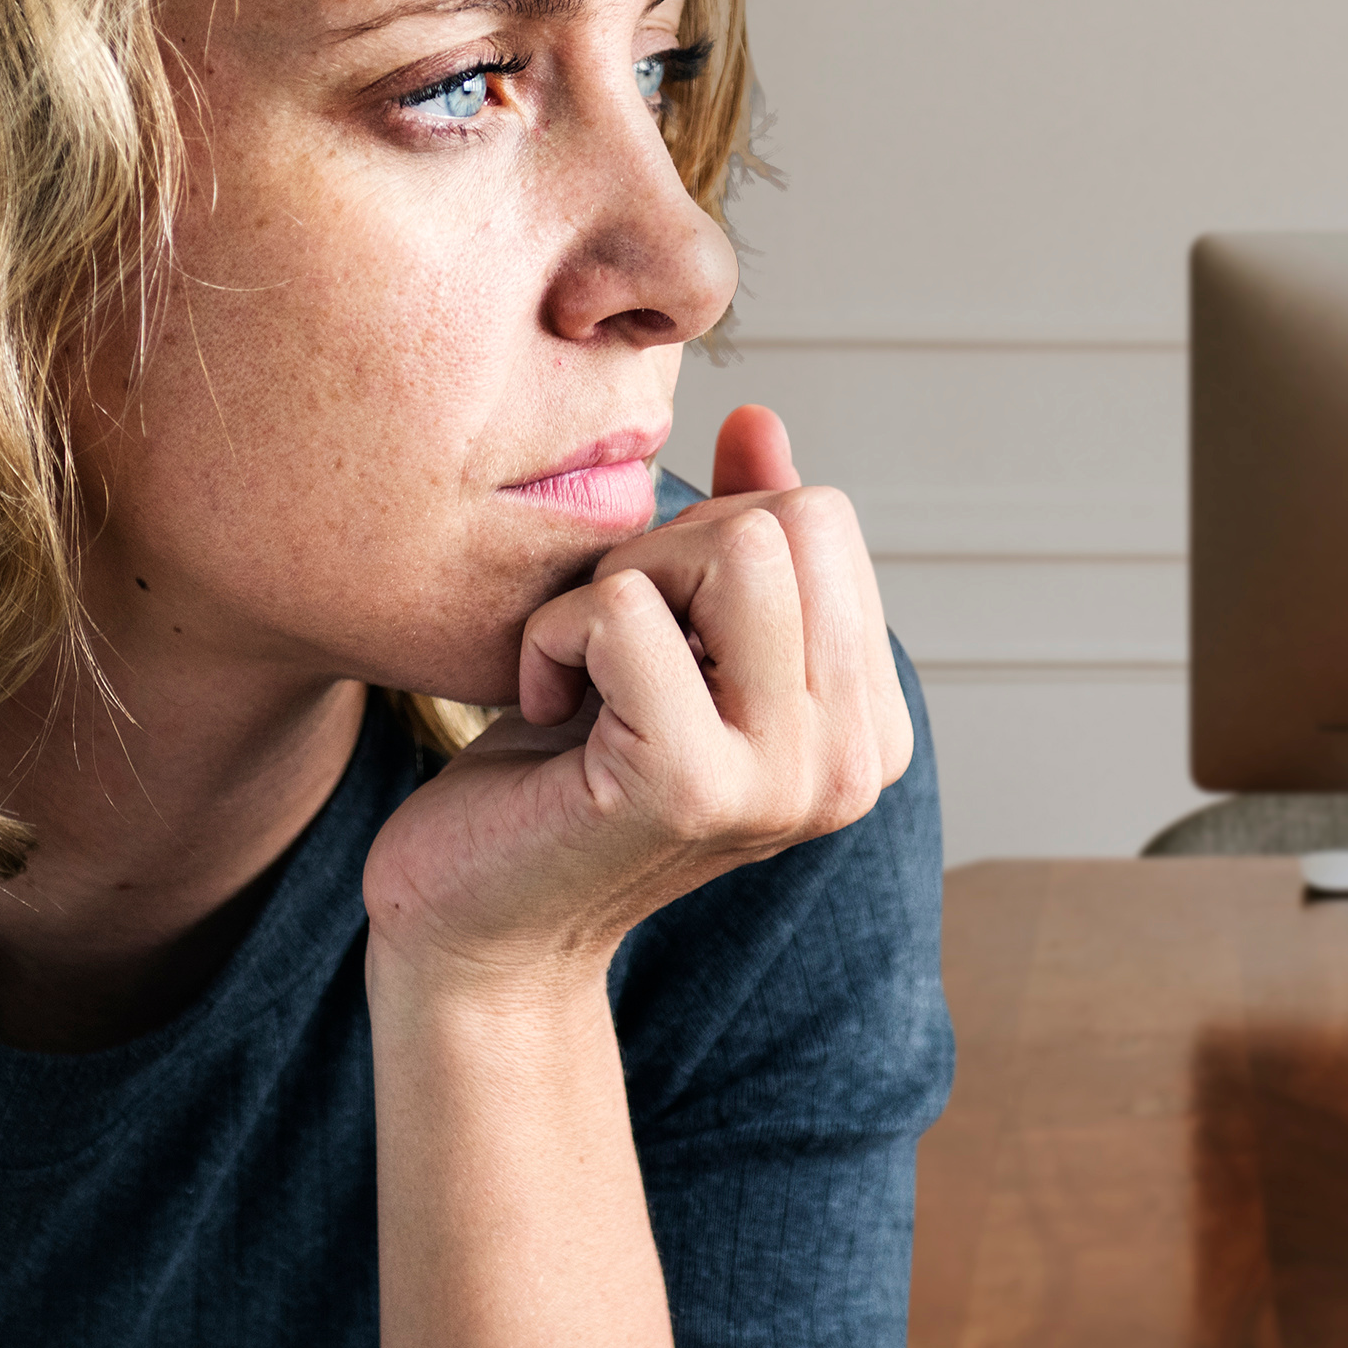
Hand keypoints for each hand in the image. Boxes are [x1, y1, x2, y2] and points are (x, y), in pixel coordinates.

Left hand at [361, 405, 912, 989]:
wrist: (479, 925)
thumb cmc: (561, 775)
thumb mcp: (668, 637)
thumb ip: (738, 539)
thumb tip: (761, 422)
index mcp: (869, 725)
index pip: (825, 520)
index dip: (709, 540)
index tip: (654, 637)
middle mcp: (853, 761)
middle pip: (795, 519)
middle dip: (672, 547)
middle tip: (610, 648)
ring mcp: (785, 779)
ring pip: (736, 546)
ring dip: (622, 582)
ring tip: (588, 671)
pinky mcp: (693, 787)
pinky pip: (626, 611)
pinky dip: (555, 635)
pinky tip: (547, 711)